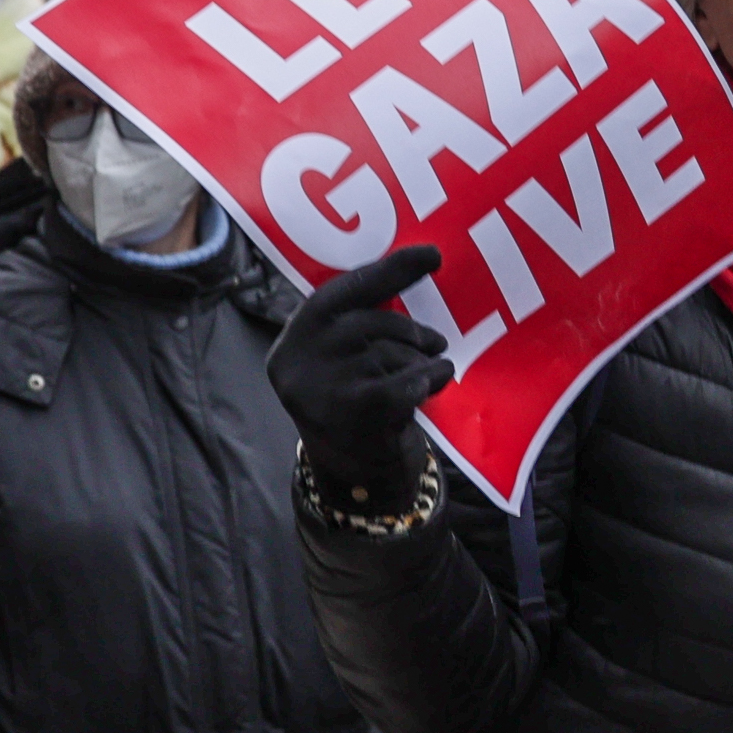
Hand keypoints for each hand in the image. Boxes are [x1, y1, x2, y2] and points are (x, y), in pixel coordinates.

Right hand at [269, 245, 453, 511]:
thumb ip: (360, 323)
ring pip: (391, 353)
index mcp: (293, 339)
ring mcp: (319, 389)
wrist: (355, 478)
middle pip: (370, 322)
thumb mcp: (344, 360)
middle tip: (435, 342)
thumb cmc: (358, 404)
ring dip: (421, 359)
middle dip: (411, 331)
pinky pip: (404, 381)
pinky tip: (439, 378)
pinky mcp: (350, 414)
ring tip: (428, 372)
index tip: (433, 255)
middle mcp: (296, 361)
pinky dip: (430, 376)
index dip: (390, 270)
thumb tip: (417, 265)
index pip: (342, 291)